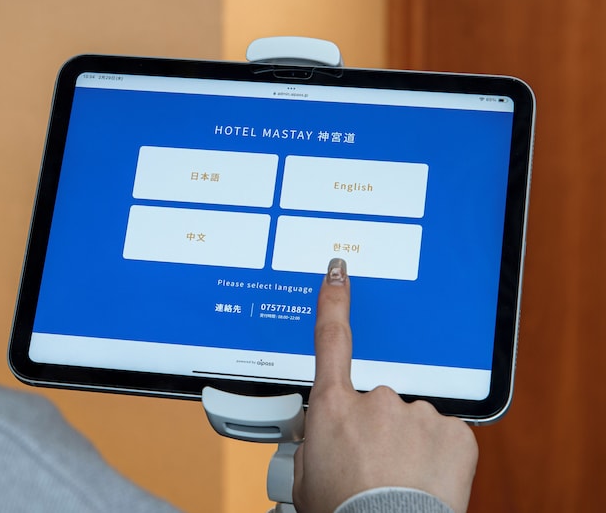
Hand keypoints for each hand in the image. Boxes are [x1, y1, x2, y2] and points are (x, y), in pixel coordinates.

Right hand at [292, 258, 477, 512]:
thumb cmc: (345, 511)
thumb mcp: (307, 477)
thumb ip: (312, 444)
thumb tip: (318, 436)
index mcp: (334, 406)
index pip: (331, 339)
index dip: (334, 301)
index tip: (338, 273)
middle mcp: (376, 399)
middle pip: (376, 401)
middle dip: (377, 428)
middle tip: (372, 468)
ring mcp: (418, 413)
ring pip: (412, 422)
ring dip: (408, 445)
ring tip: (398, 481)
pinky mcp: (454, 432)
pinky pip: (443, 437)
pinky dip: (437, 456)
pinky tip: (425, 479)